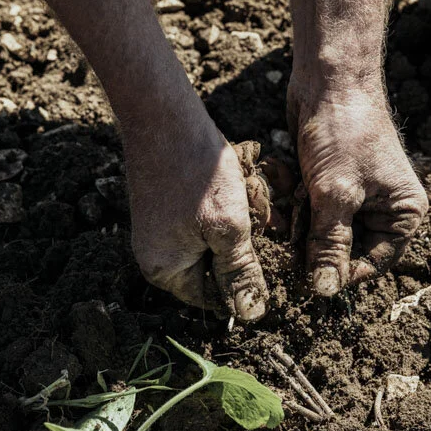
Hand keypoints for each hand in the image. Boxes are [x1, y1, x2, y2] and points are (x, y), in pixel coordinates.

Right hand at [123, 119, 268, 320]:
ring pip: (216, 243)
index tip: (272, 266)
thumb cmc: (197, 173)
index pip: (213, 300)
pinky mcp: (171, 208)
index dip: (245, 286)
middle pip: (215, 271)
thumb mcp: (228, 228)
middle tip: (267, 224)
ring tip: (255, 202)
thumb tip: (251, 314)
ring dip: (242, 227)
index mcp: (165, 270)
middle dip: (245, 249)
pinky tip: (243, 190)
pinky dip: (230, 210)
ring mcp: (162, 230)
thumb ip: (240, 273)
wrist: (165, 116)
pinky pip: (208, 222)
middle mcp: (158, 256)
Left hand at [289, 88, 428, 295]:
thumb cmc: (345, 132)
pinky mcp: (330, 184)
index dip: (343, 274)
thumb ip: (330, 244)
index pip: (375, 263)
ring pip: (322, 231)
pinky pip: (310, 210)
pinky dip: (293, 204)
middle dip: (315, 246)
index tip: (310, 283)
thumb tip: (326, 290)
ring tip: (285, 208)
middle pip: (347, 250)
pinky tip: (281, 186)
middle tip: (289, 246)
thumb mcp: (337, 194)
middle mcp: (384, 208)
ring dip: (299, 224)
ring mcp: (356, 195)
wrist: (329, 78)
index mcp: (404, 213)